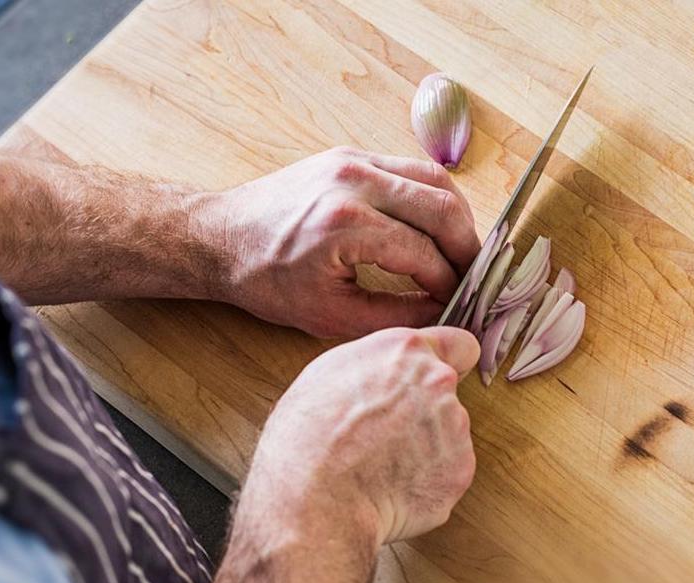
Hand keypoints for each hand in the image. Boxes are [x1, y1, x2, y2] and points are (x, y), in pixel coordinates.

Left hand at [193, 147, 479, 337]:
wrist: (221, 237)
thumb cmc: (265, 280)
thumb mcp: (329, 315)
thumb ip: (394, 316)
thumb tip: (443, 315)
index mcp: (346, 225)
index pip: (424, 253)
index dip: (450, 284)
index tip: (460, 304)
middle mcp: (355, 182)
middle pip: (443, 207)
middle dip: (467, 247)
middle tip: (473, 277)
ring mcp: (353, 161)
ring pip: (434, 180)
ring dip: (456, 217)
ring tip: (459, 253)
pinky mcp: (350, 155)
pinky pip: (410, 170)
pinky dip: (431, 198)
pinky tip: (432, 228)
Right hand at [195, 327, 477, 582]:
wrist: (316, 500)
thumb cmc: (307, 438)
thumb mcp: (328, 373)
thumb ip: (376, 366)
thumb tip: (385, 375)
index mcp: (406, 350)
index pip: (460, 344)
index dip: (451, 362)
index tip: (438, 379)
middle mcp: (439, 382)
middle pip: (447, 393)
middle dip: (425, 409)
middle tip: (385, 433)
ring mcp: (454, 427)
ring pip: (448, 435)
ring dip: (425, 447)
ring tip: (380, 465)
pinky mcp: (459, 471)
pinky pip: (447, 472)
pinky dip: (426, 481)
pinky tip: (391, 487)